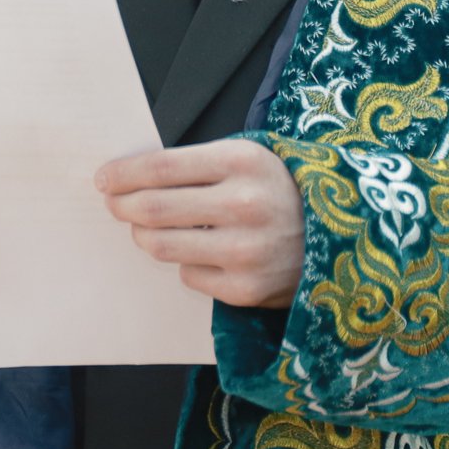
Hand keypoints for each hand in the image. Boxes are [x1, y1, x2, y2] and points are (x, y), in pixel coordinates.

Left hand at [96, 137, 304, 308]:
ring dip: (143, 236)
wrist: (344, 238)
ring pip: (162, 246)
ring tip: (147, 229)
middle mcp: (244, 206)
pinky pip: (188, 275)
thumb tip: (130, 178)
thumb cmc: (280, 191)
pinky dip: (184, 262)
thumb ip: (196, 165)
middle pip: (153, 209)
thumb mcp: (248, 159)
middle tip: (114, 205)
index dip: (123, 174)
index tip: (104, 179)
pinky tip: (199, 252)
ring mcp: (245, 251)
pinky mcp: (246, 289)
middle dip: (121, 206)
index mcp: (242, 162)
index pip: (160, 167)